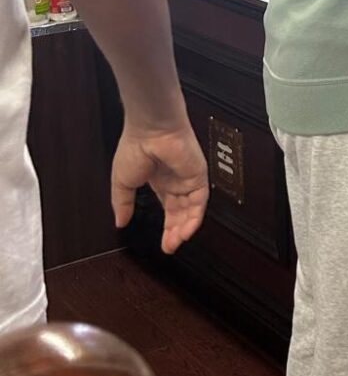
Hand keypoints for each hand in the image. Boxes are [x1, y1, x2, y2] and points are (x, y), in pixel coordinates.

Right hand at [112, 122, 208, 255]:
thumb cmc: (135, 146)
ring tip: (175, 242)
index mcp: (160, 180)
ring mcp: (188, 178)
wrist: (150, 128)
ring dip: (185, 228)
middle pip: (181, 212)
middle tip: (170, 247)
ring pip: (191, 209)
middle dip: (176, 232)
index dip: (167, 227)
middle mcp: (176, 181)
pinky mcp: (199, 176)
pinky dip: (194, 217)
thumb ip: (123, 204)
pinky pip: (200, 201)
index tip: (163, 244)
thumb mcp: (122, 182)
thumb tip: (120, 222)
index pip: (168, 208)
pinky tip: (186, 231)